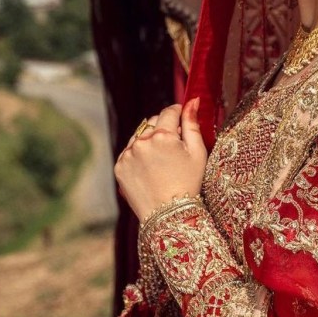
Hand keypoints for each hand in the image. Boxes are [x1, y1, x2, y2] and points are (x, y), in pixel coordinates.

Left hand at [114, 99, 207, 220]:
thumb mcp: (198, 153)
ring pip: (140, 135)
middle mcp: (142, 141)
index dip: (178, 113)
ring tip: (162, 160)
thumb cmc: (189, 183)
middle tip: (175, 146)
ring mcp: (127, 154)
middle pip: (153, 121)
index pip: (169, 111)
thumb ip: (193, 124)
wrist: (168, 214)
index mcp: (163, 135)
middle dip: (164, 127)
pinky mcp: (119, 166)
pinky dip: (139, 154)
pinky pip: (130, 151)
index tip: (183, 118)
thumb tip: (192, 101)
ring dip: (150, 139)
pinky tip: (151, 169)